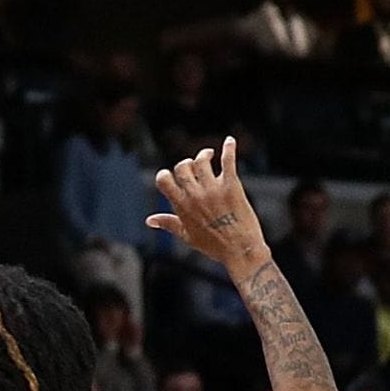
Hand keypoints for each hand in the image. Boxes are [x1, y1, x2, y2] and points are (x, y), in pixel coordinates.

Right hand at [146, 138, 267, 274]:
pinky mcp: (232, 185)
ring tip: (209, 155)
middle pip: (183, 167)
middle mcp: (195, 195)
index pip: (164, 179)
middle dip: (186, 164)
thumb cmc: (213, 245)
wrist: (239, 250)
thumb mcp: (186, 235)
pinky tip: (230, 141)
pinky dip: (229, 148)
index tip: (172, 174)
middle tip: (195, 165)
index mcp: (182, 206)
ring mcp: (213, 189)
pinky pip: (228, 161)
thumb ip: (168, 223)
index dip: (165, 174)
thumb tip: (150, 220)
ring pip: (202, 161)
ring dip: (204, 154)